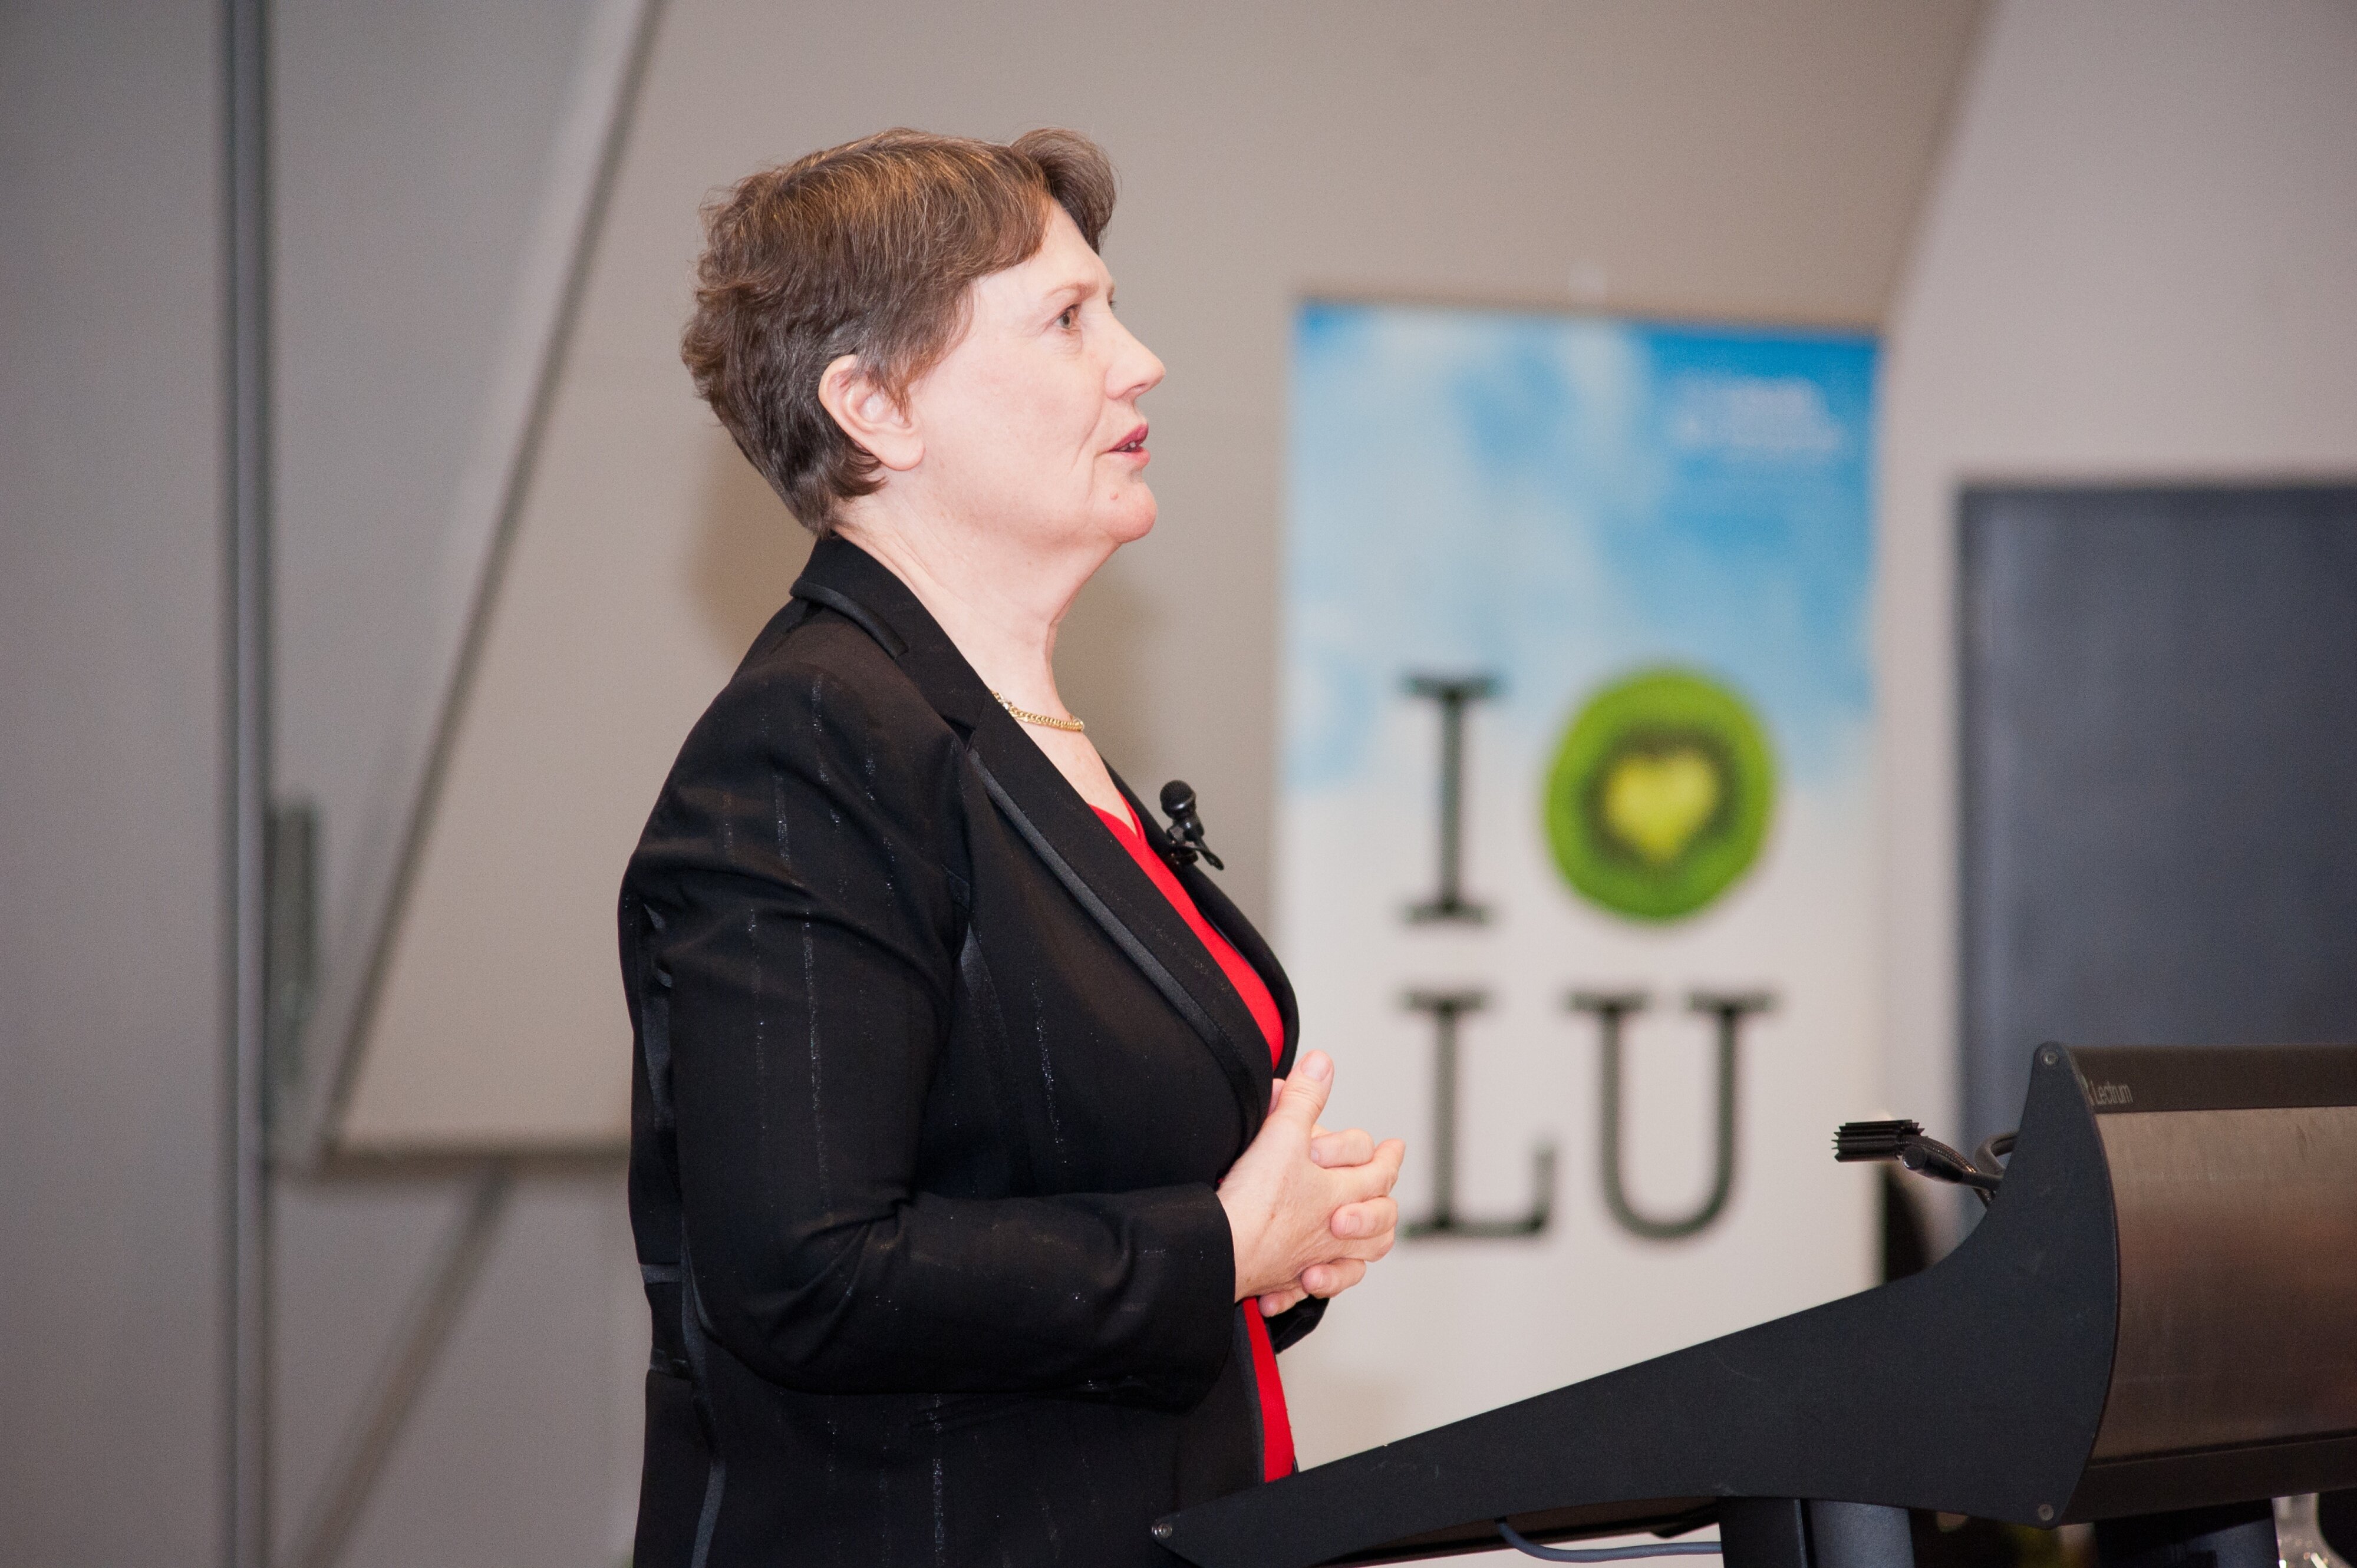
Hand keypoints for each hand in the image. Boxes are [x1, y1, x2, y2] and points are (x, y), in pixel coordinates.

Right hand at [1215, 1052, 1403, 1307]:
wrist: (1222, 1250)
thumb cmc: (1255, 1201)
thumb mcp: (1282, 1134)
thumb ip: (1304, 1097)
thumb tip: (1322, 1062)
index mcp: (1340, 1194)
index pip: (1378, 1172)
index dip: (1387, 1157)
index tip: (1395, 1147)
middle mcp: (1333, 1231)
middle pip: (1379, 1220)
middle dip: (1383, 1202)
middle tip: (1385, 1189)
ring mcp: (1312, 1258)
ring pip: (1356, 1258)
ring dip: (1363, 1246)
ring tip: (1359, 1233)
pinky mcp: (1285, 1280)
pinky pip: (1313, 1288)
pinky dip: (1316, 1282)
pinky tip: (1311, 1277)